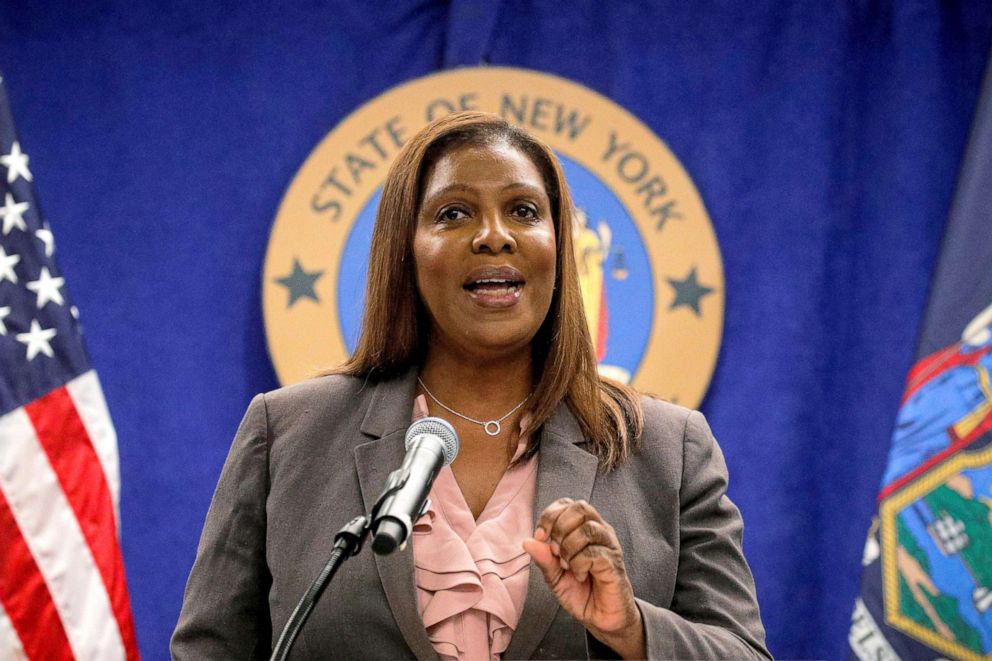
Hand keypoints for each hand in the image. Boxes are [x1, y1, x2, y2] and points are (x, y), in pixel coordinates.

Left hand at [522, 498, 645, 658]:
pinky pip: (594, 553)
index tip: (540, 536)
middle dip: (560, 527)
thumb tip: (527, 541)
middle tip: (554, 551)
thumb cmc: (581, 592)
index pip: (567, 504)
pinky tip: (580, 576)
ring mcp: (609, 546)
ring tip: (566, 565)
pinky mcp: (614, 564)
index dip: (550, 515)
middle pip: (580, 508)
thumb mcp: (554, 576)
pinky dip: (579, 564)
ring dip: (569, 547)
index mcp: (583, 529)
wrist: (601, 618)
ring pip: (587, 529)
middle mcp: (599, 532)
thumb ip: (543, 558)